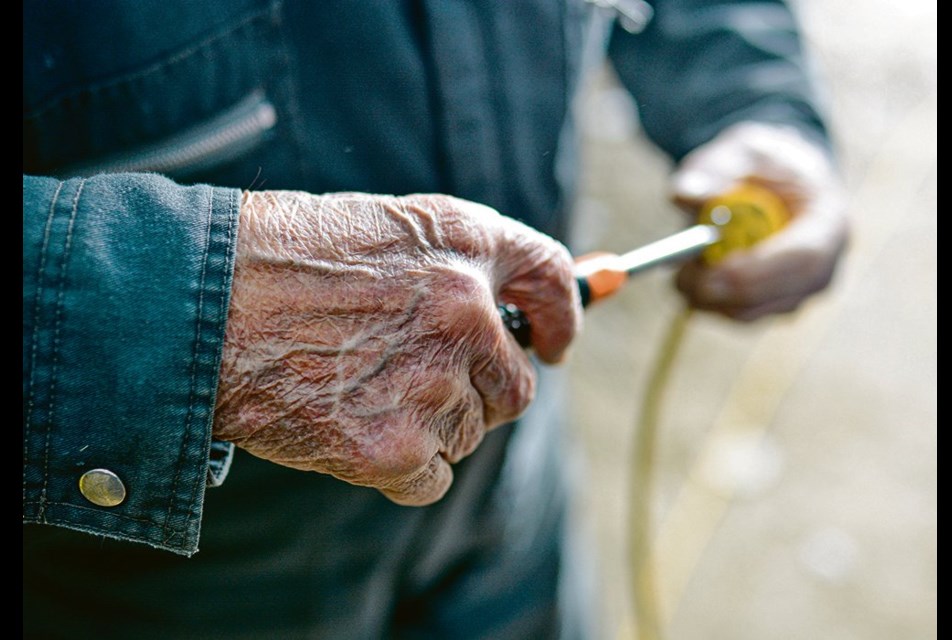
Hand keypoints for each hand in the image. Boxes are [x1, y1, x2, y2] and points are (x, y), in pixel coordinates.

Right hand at [213, 191, 579, 504]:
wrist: (200, 303)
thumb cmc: (281, 260)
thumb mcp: (383, 229)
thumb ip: (458, 264)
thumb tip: (520, 318)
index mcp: (463, 245)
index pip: (550, 278)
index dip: (562, 315)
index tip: (556, 343)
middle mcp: (464, 312)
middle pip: (515, 386)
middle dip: (478, 390)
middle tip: (418, 379)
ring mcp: (431, 382)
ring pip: (467, 433)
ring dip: (429, 425)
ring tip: (358, 389)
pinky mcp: (394, 447)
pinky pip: (432, 477)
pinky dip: (402, 467)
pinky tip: (351, 427)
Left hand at [669, 122, 850, 320]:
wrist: (773, 179)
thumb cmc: (759, 164)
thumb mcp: (737, 151)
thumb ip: (712, 169)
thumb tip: (685, 192)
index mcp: (829, 221)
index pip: (806, 258)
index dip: (760, 271)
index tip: (714, 271)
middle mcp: (823, 266)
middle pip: (779, 298)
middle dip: (726, 293)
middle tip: (680, 278)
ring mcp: (799, 292)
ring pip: (751, 313)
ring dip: (708, 297)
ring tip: (682, 265)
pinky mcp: (771, 306)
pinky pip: (736, 315)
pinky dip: (707, 301)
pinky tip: (691, 274)